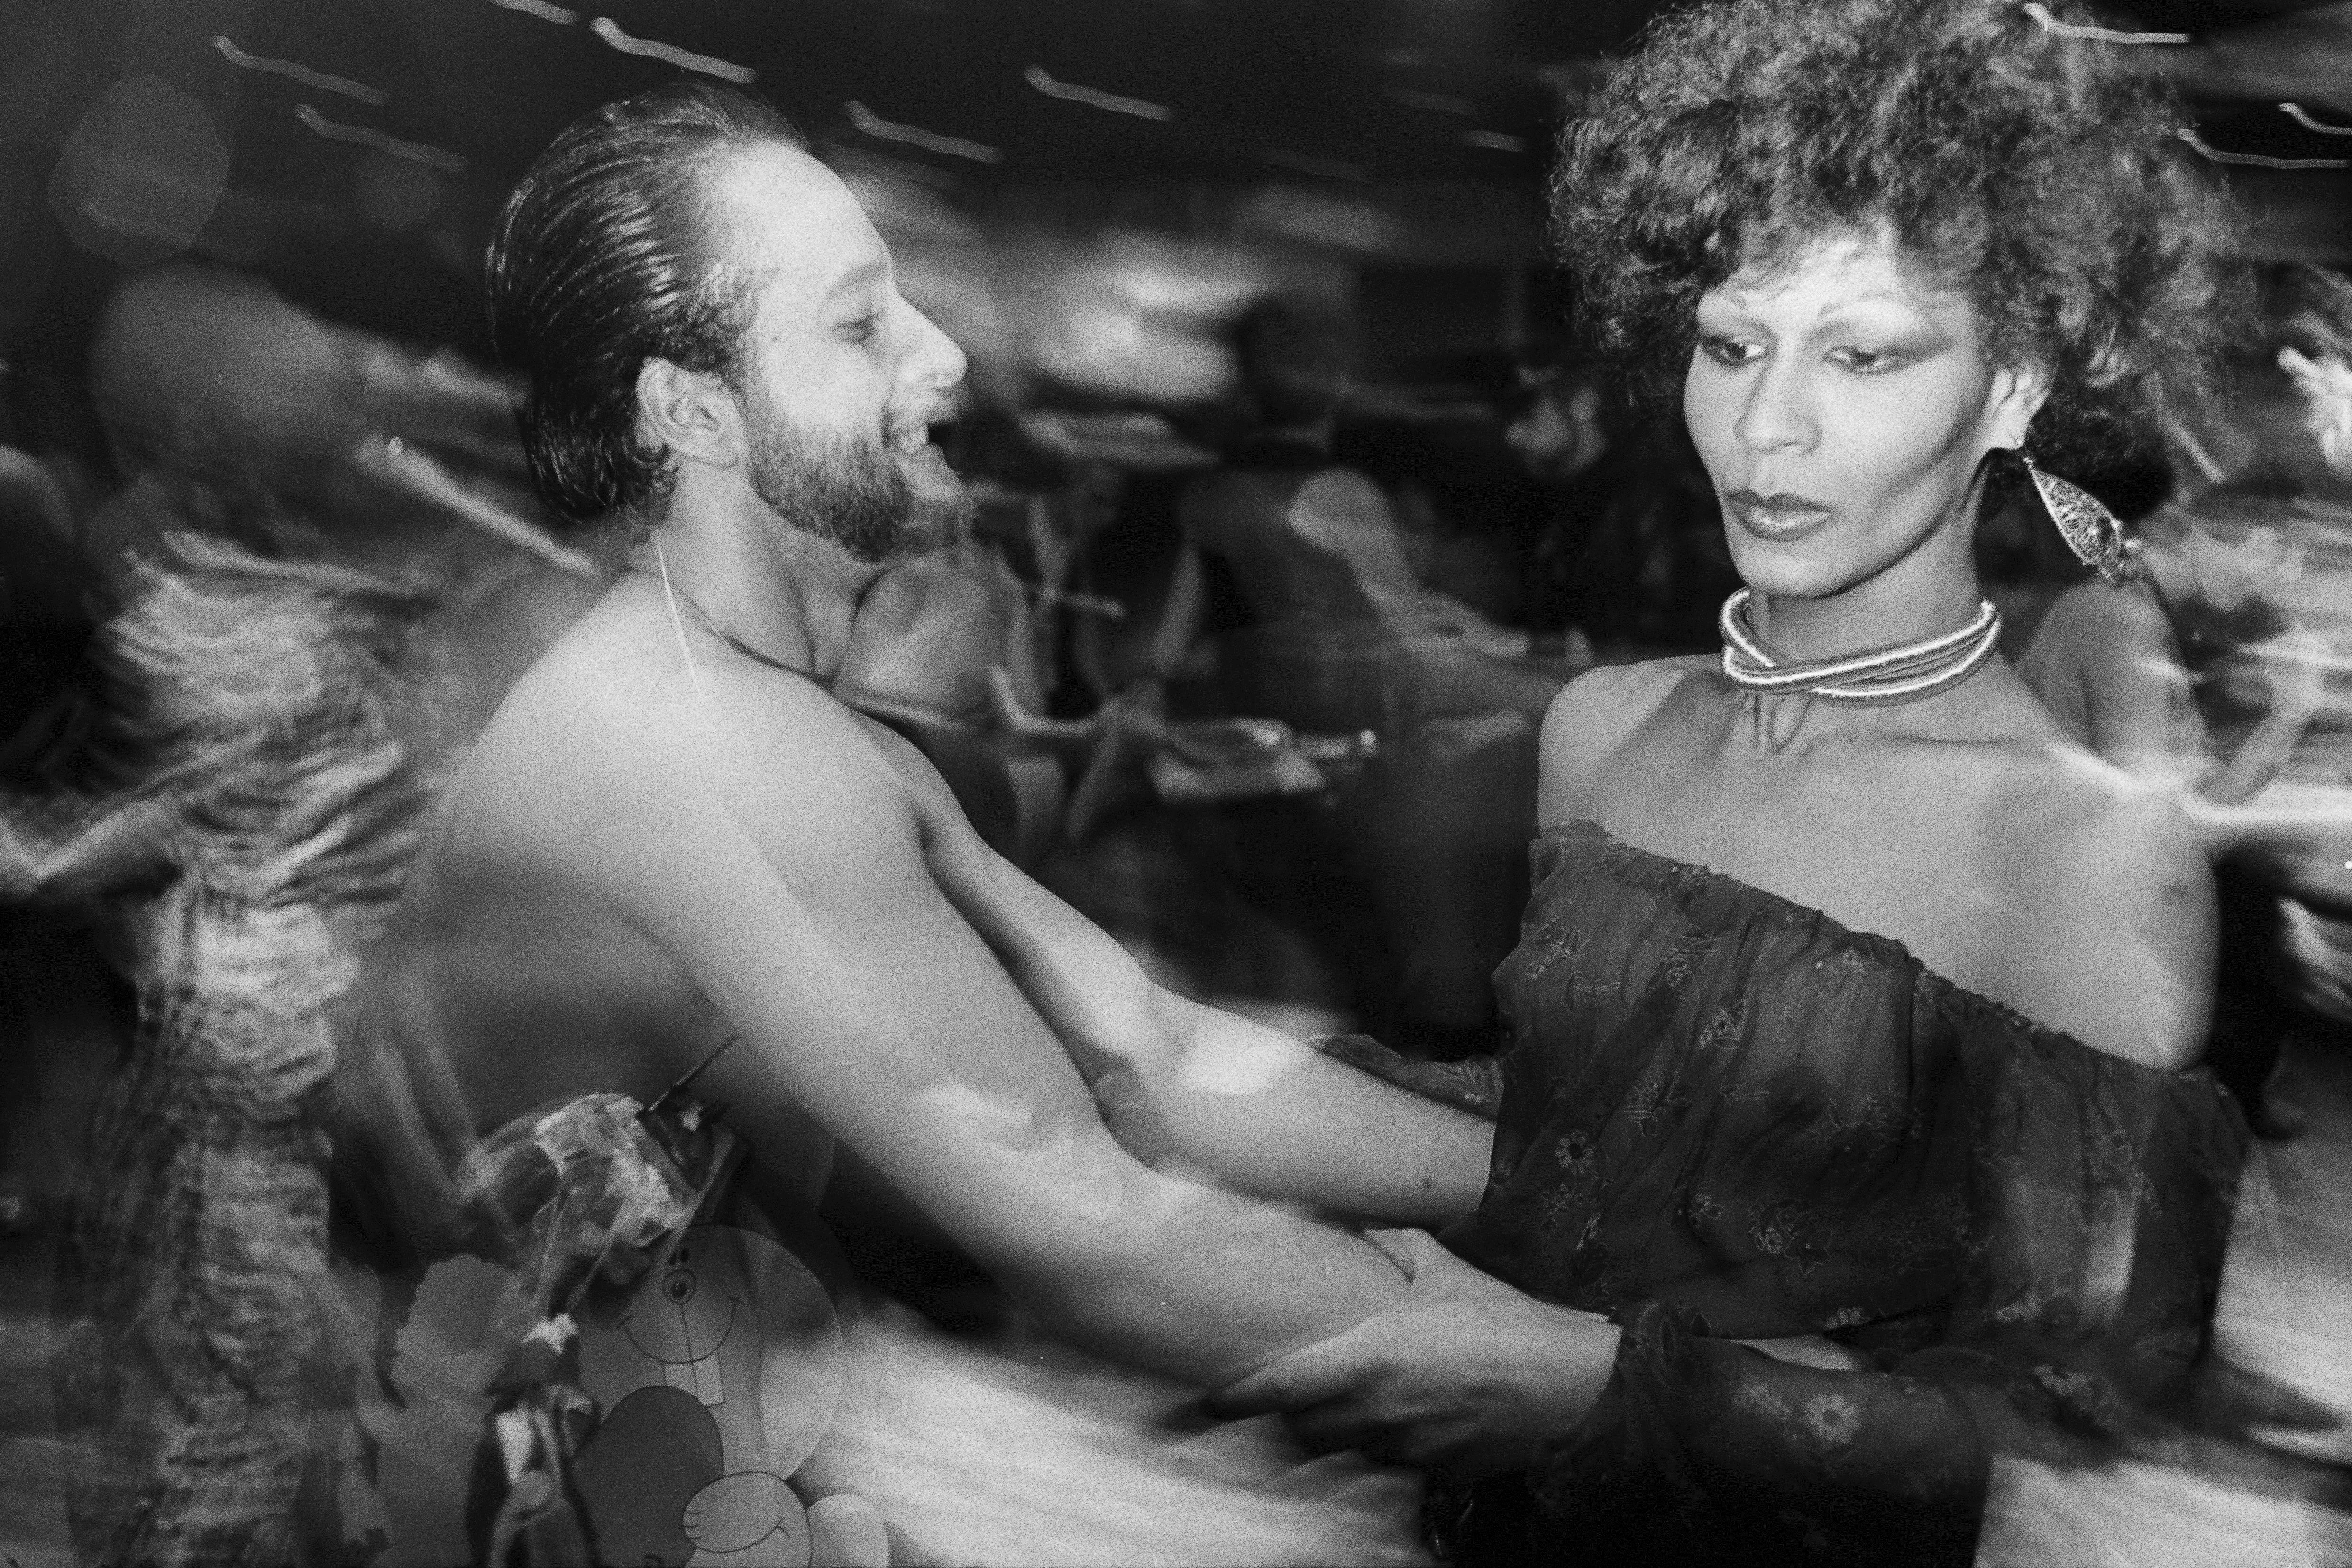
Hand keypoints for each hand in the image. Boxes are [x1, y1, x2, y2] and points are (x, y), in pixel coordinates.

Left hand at [1208, 1228, 1618, 1484]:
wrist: (1568, 1384)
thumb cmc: (1504, 1321)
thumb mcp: (1446, 1273)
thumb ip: (1399, 1247)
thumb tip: (1369, 1225)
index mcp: (1366, 1357)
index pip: (1277, 1388)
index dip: (1231, 1401)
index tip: (1199, 1407)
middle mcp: (1373, 1410)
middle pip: (1302, 1433)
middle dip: (1290, 1421)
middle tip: (1290, 1402)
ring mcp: (1402, 1449)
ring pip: (1345, 1455)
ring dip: (1340, 1436)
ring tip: (1354, 1410)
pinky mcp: (1433, 1473)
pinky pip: (1394, 1468)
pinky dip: (1391, 1451)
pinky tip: (1413, 1426)